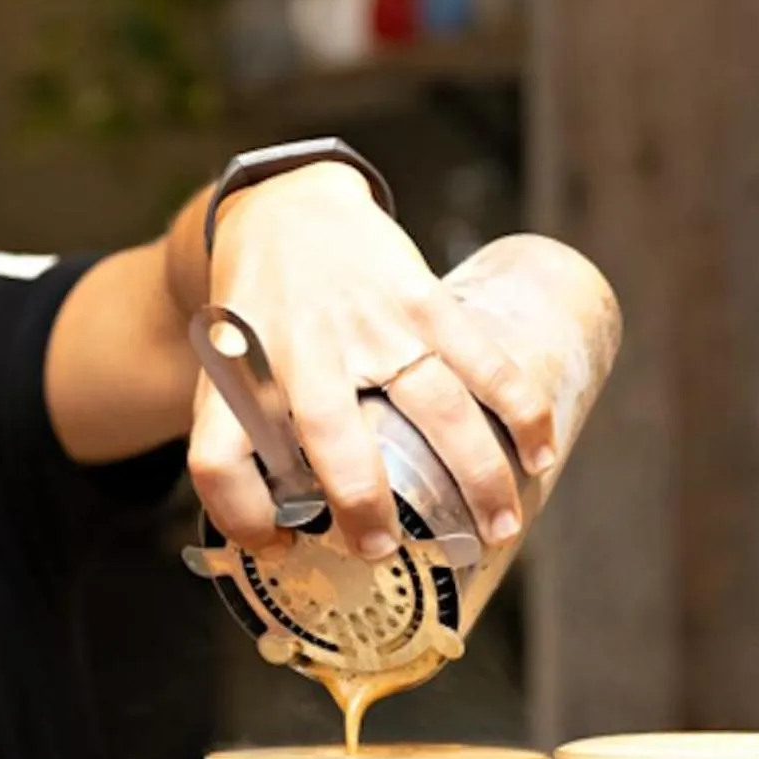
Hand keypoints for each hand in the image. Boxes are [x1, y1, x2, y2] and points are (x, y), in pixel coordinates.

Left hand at [187, 163, 556, 557]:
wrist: (285, 209)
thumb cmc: (255, 313)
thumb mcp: (224, 370)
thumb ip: (245, 441)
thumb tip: (286, 535)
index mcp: (239, 375)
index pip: (218, 459)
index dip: (240, 516)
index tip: (276, 546)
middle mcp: (301, 350)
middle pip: (332, 437)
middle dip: (364, 503)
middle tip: (385, 549)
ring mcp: (367, 323)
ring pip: (435, 406)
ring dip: (476, 475)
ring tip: (496, 530)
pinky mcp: (419, 297)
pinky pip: (480, 358)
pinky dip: (519, 408)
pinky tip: (540, 453)